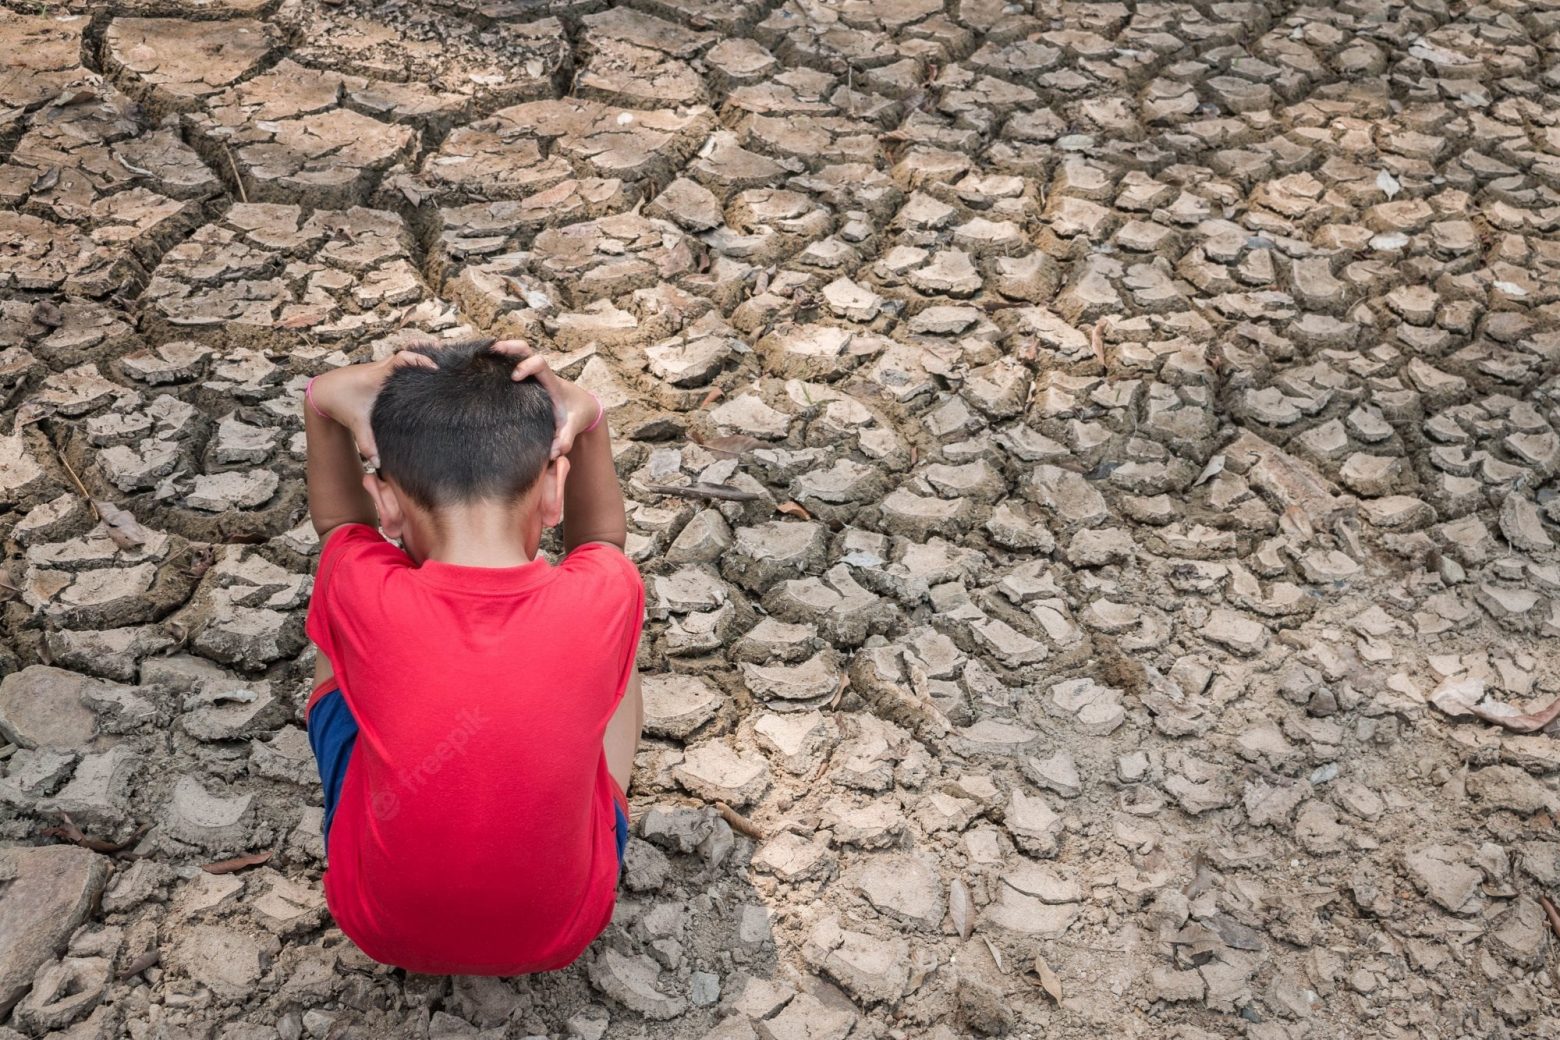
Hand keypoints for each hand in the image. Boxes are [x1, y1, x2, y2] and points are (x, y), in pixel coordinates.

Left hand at [307, 350, 434, 466]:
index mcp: (377, 377)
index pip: (401, 359)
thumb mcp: (356, 424)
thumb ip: (367, 443)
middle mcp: (381, 368)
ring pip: (404, 355)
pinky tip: (424, 369)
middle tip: (446, 360)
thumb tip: (378, 462)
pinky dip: (412, 362)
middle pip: (407, 351)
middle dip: (427, 353)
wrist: (324, 392)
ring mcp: (381, 367)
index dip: (419, 360)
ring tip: (441, 359)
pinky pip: (400, 361)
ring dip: (420, 356)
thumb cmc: (340, 404)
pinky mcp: (381, 370)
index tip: (434, 367)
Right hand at [492, 340, 601, 458]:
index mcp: (552, 383)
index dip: (527, 365)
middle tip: (491, 349)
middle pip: (525, 350)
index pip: (540, 364)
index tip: (514, 377)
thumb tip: (555, 452)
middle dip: (509, 347)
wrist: (581, 406)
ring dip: (501, 350)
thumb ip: (566, 439)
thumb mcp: (572, 428)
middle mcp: (541, 374)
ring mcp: (532, 374)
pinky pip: (513, 362)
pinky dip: (499, 360)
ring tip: (479, 354)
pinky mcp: (526, 377)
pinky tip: (482, 364)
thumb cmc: (574, 415)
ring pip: (517, 352)